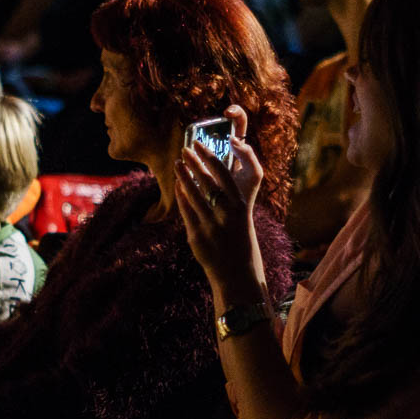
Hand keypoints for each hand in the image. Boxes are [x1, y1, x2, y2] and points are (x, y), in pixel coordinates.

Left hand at [176, 105, 266, 295]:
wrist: (237, 273)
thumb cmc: (241, 241)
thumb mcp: (242, 217)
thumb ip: (230, 198)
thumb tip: (213, 175)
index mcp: (240, 206)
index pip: (223, 174)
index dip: (209, 157)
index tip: (200, 145)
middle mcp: (226, 214)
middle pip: (205, 181)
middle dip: (193, 162)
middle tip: (184, 150)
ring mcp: (209, 225)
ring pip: (191, 194)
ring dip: (183, 176)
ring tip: (177, 164)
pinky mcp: (196, 236)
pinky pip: (185, 210)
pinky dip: (180, 196)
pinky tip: (177, 186)